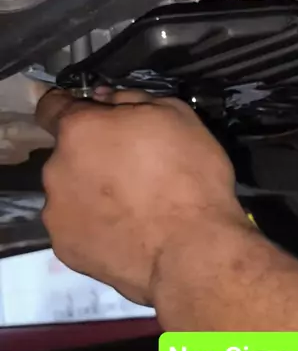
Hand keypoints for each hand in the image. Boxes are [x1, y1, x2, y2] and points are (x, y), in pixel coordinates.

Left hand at [36, 88, 243, 303]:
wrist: (193, 251)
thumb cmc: (190, 178)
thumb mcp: (177, 116)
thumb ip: (133, 99)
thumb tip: (108, 99)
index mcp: (80, 129)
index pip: (52, 107)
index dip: (74, 110)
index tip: (95, 120)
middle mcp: (57, 168)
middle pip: (68, 155)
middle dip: (93, 158)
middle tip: (134, 171)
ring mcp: (58, 212)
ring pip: (71, 192)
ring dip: (93, 194)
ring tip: (134, 209)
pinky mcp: (66, 248)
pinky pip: (78, 228)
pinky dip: (97, 228)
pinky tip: (129, 233)